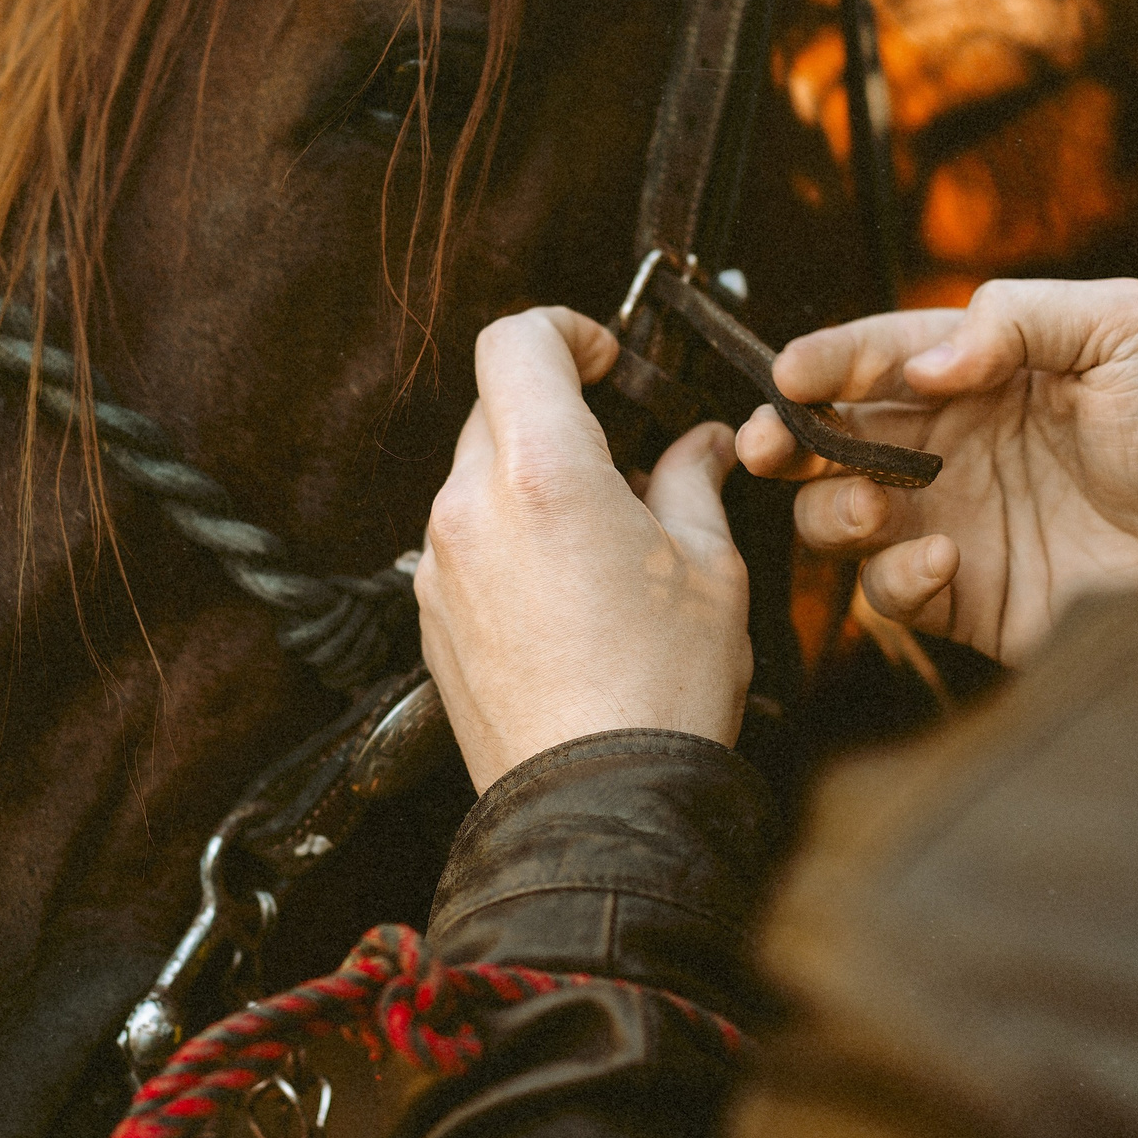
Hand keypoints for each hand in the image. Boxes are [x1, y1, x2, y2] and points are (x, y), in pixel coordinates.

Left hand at [418, 307, 750, 792]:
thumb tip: (700, 444)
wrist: (596, 806)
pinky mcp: (428, 615)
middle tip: (629, 458)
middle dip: (561, 415)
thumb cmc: (659, 693)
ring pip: (479, 477)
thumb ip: (694, 481)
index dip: (566, 331)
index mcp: (541, 473)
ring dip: (535, 481)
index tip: (606, 361)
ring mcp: (439, 563)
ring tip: (606, 538)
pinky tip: (568, 591)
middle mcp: (470, 507)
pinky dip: (510, 539)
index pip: (515, 340)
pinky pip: (464, 542)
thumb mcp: (709, 568)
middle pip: (496, 407)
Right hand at [738, 278, 1137, 665]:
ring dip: (828, 510)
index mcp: (981, 374)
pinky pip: (887, 592)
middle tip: (769, 444)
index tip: (792, 373)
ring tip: (867, 507)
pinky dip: (893, 577)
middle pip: (831, 438)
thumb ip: (1020, 317)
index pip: (879, 358)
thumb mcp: (1126, 325)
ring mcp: (951, 522)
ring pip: (836, 516)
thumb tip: (925, 360)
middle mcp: (951, 447)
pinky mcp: (963, 596)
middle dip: (786, 438)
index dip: (828, 361)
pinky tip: (944, 557)